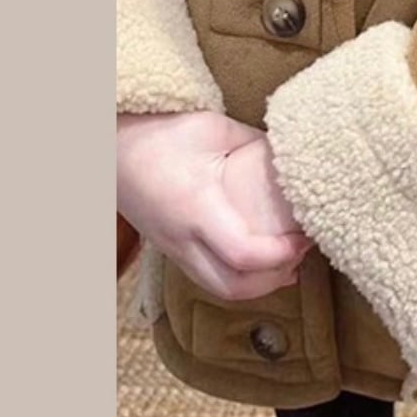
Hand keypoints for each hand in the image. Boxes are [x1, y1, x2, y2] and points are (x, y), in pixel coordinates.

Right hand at [117, 110, 313, 301]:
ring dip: (258, 284)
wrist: (111, 147)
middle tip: (304, 251)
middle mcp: (182, 238)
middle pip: (233, 287)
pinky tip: (261, 261)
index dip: (281, 254)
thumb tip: (292, 157)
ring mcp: (173, 249)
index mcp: (196, 208)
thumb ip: (256, 143)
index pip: (243, 253)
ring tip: (289, 260)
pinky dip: (239, 277)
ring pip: (219, 289)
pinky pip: (208, 278)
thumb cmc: (163, 132)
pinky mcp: (171, 250)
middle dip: (275, 278)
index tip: (305, 237)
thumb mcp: (216, 128)